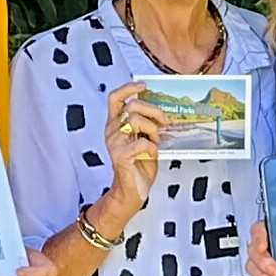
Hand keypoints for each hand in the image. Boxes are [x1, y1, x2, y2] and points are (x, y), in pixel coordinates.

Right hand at [102, 82, 161, 214]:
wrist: (133, 190)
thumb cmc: (139, 165)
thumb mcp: (144, 138)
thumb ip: (146, 124)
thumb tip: (161, 111)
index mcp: (115, 125)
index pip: (115, 98)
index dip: (128, 88)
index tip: (142, 85)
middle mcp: (112, 131)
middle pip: (131, 106)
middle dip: (153, 110)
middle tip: (164, 121)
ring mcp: (114, 143)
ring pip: (135, 120)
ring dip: (152, 130)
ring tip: (156, 141)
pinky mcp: (120, 156)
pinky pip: (142, 143)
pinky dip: (152, 147)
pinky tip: (152, 154)